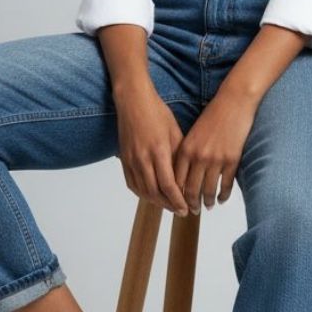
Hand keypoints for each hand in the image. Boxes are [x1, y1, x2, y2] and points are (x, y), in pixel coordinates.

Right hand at [113, 82, 189, 214]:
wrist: (133, 101)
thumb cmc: (157, 113)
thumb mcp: (175, 132)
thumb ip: (178, 157)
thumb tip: (186, 179)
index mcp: (158, 151)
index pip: (168, 185)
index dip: (177, 200)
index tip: (187, 208)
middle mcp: (142, 159)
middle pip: (155, 193)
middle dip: (169, 205)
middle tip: (181, 211)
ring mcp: (131, 160)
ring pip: (143, 191)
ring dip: (157, 203)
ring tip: (169, 206)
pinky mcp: (123, 160)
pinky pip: (132, 185)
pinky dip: (143, 194)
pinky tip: (152, 197)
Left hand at [174, 88, 259, 212]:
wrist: (234, 102)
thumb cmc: (212, 116)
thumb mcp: (192, 134)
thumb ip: (185, 154)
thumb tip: (179, 176)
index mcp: (185, 150)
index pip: (176, 181)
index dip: (175, 196)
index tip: (176, 203)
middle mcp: (198, 157)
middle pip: (191, 190)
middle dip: (190, 204)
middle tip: (191, 211)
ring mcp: (215, 160)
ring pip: (208, 190)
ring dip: (207, 202)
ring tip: (206, 207)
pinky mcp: (232, 160)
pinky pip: (226, 185)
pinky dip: (223, 195)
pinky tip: (221, 199)